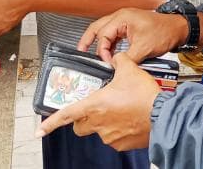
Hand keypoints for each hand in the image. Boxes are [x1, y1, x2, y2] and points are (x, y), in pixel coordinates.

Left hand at [36, 53, 159, 150]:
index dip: (50, 123)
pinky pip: (114, 138)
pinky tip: (130, 120)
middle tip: (96, 108)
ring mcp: (109, 136)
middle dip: (84, 118)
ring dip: (105, 123)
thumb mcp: (130, 70)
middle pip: (80, 125)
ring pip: (99, 131)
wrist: (164, 116)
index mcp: (94, 105)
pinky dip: (119, 131)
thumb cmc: (145, 96)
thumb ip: (119, 61)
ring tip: (122, 110)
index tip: (38, 130)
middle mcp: (98, 123)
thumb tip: (116, 58)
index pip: (66, 115)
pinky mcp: (121, 145)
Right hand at [78, 8, 187, 62]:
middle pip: (98, 27)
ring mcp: (126, 20)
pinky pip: (114, 33)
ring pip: (105, 29)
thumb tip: (116, 66)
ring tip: (89, 51)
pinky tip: (109, 52)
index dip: (102, 51)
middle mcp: (122, 17)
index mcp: (122, 18)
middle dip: (88, 39)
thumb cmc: (164, 32)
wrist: (178, 29)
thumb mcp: (144, 49)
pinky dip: (109, 42)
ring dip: (98, 41)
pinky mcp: (130, 26)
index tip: (107, 62)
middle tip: (80, 50)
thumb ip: (127, 58)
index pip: (103, 35)